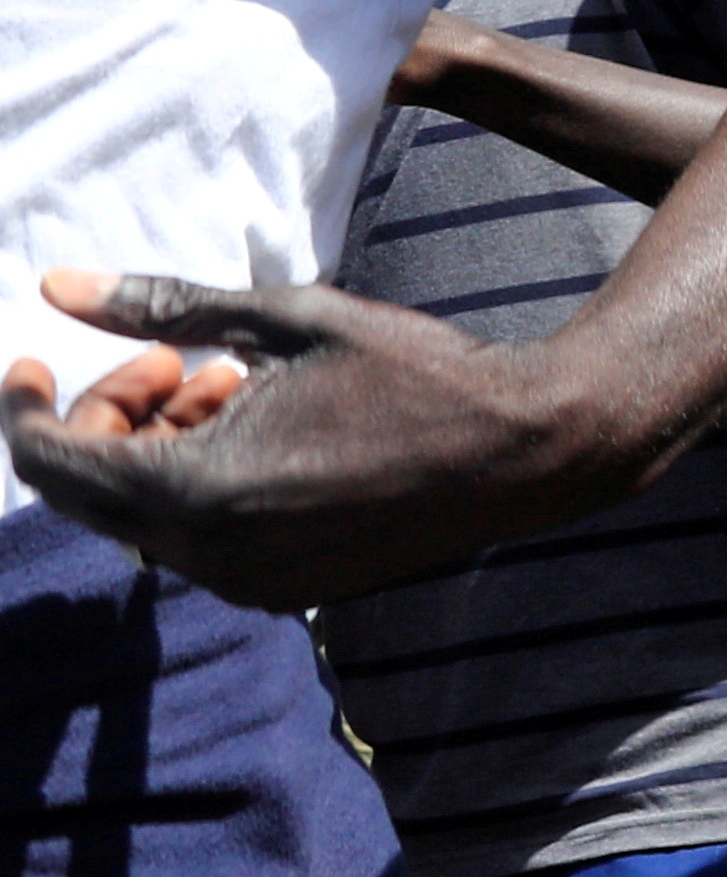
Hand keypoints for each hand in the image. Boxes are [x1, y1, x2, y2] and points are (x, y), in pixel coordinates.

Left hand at [1, 266, 623, 608]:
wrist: (526, 451)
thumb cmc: (417, 374)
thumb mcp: (289, 319)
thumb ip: (165, 308)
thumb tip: (54, 287)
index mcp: (196, 487)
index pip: (48, 458)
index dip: (26, 403)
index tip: (36, 358)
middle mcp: (208, 551)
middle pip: (87, 492)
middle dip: (105, 416)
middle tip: (169, 359)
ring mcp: (248, 581)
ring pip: (142, 516)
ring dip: (156, 449)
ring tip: (230, 385)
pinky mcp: (284, 589)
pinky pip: (197, 541)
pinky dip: (197, 485)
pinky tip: (261, 431)